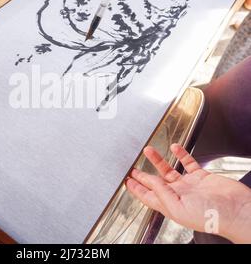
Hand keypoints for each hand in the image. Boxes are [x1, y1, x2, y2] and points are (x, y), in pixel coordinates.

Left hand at [126, 144, 250, 242]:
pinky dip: (181, 154)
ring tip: (148, 150)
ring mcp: (189, 185)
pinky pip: (188, 163)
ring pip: (169, 170)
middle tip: (132, 168)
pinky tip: (175, 147)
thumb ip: (161, 191)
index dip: (136, 188)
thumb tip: (149, 180)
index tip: (127, 182)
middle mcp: (178, 195)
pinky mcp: (201, 177)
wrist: (237, 211)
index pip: (147, 195)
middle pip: (155, 182)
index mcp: (170, 204)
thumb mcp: (178, 206)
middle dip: (143, 175)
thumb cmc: (210, 216)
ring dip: (158, 160)